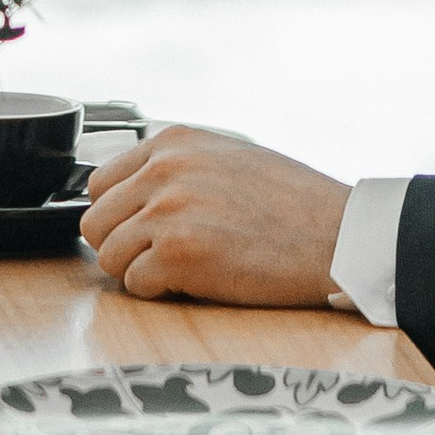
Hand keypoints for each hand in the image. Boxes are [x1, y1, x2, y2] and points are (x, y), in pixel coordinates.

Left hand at [81, 124, 350, 306]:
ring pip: (108, 256)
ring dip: (138, 271)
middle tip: (159, 258)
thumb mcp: (229, 157)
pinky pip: (136, 284)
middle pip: (96, 222)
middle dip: (123, 246)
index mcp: (174, 142)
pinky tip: (196, 283)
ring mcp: (167, 211)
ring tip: (180, 272)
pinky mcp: (177, 254)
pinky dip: (160, 292)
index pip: (102, 183)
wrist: (339, 237)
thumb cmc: (295, 204)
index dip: (120, 215)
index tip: (142, 231)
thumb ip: (179, 167)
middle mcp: (164, 170)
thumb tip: (134, 193)